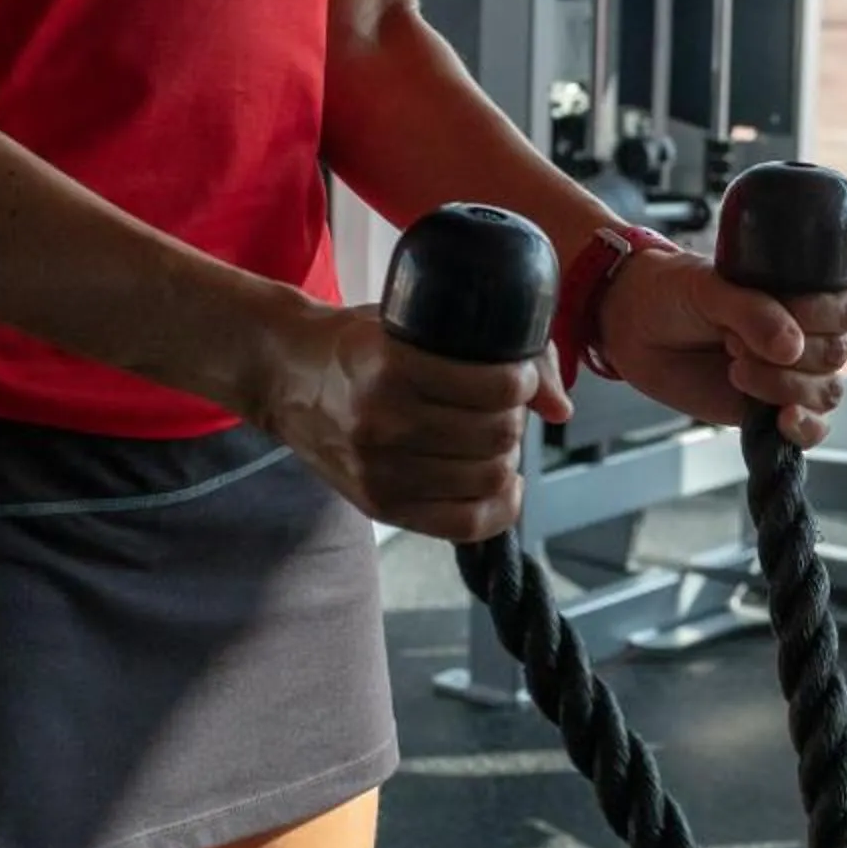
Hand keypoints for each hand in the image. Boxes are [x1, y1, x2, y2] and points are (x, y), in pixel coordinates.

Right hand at [251, 301, 572, 541]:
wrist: (286, 375)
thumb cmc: (360, 343)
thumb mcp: (414, 323)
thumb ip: (493, 352)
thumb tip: (560, 407)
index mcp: (391, 367)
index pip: (495, 389)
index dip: (523, 382)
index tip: (516, 375)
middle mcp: (383, 422)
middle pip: (497, 437)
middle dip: (513, 419)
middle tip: (502, 407)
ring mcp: (379, 471)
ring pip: (487, 479)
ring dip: (506, 457)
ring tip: (492, 437)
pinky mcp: (379, 504)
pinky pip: (465, 524)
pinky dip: (500, 506)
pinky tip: (504, 483)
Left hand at [595, 249, 846, 448]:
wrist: (633, 328)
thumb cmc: (672, 294)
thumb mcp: (709, 289)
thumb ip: (750, 311)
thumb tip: (792, 347)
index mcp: (801, 293)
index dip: (824, 316)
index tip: (786, 313)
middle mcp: (805, 334)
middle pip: (837, 354)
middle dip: (792, 354)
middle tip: (734, 342)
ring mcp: (790, 374)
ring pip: (826, 392)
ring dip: (786, 386)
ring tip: (736, 369)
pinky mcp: (771, 410)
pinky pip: (813, 430)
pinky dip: (805, 429)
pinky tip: (780, 419)